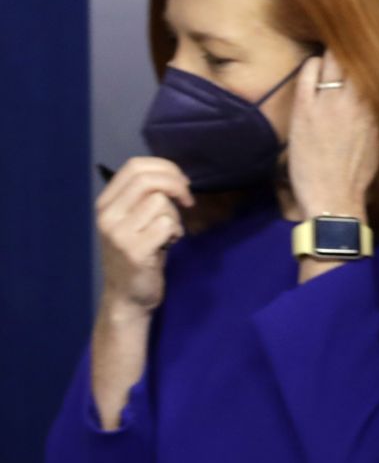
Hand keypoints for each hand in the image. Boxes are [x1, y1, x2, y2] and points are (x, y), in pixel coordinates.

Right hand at [95, 157, 192, 314]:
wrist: (127, 296)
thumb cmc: (138, 253)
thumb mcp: (134, 220)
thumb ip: (145, 196)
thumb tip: (175, 175)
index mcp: (106, 203)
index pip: (134, 166)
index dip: (165, 167)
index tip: (182, 181)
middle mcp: (107, 215)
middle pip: (148, 179)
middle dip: (176, 184)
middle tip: (188, 200)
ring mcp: (118, 233)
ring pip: (160, 202)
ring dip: (175, 216)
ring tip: (167, 234)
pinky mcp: (134, 250)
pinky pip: (167, 224)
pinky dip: (175, 232)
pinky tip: (167, 245)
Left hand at [288, 51, 378, 220]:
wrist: (336, 199)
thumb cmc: (360, 176)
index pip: (378, 68)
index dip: (370, 59)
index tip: (365, 58)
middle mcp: (360, 99)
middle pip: (356, 57)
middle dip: (350, 52)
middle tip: (343, 54)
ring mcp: (331, 101)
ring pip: (333, 59)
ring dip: (331, 58)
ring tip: (327, 63)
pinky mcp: (306, 107)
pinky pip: (309, 71)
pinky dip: (311, 66)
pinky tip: (312, 72)